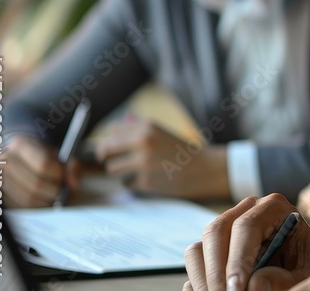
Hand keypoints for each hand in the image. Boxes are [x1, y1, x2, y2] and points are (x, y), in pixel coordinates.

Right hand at [0, 135, 78, 207]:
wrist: (17, 158)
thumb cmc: (40, 156)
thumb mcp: (57, 153)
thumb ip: (71, 166)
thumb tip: (74, 184)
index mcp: (20, 144)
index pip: (43, 164)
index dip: (59, 175)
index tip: (66, 179)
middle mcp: (4, 160)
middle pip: (35, 184)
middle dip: (54, 191)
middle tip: (62, 192)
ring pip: (27, 198)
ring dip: (46, 201)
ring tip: (54, 197)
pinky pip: (19, 207)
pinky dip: (35, 207)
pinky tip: (42, 200)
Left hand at [95, 117, 228, 199]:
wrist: (205, 169)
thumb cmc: (181, 151)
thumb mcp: (160, 133)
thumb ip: (135, 132)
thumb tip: (109, 134)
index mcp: (146, 126)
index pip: (111, 132)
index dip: (109, 142)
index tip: (112, 149)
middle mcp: (142, 141)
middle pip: (105, 150)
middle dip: (107, 157)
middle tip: (114, 161)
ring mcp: (143, 162)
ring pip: (112, 168)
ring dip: (120, 171)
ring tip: (135, 170)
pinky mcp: (146, 181)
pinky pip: (126, 183)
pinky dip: (133, 183)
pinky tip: (148, 179)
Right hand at [184, 193, 309, 290]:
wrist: (302, 267)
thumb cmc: (308, 266)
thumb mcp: (307, 273)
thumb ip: (286, 278)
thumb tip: (254, 284)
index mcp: (274, 207)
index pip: (247, 227)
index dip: (238, 260)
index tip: (236, 289)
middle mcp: (247, 210)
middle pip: (216, 231)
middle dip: (217, 271)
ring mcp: (227, 226)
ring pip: (200, 246)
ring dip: (204, 278)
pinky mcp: (214, 246)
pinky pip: (196, 261)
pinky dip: (199, 281)